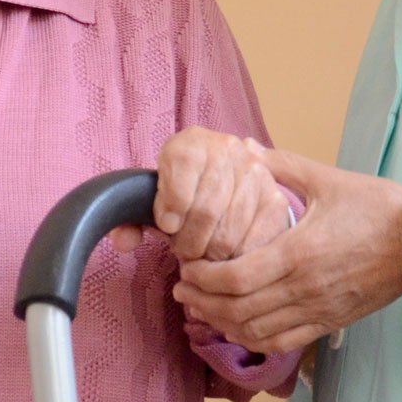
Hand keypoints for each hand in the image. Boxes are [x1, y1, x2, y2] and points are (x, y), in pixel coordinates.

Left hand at [111, 128, 291, 261]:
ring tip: (203, 254)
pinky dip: (236, 259)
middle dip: (189, 243)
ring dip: (211, 254)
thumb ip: (129, 220)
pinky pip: (254, 242)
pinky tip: (225, 257)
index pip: (178, 183)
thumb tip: (124, 242)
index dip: (169, 214)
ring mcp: (256, 174)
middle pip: (206, 212)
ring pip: (229, 232)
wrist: (219, 173)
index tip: (167, 226)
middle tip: (184, 251)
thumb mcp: (151, 197)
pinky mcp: (276, 200)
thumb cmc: (181, 192)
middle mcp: (227, 150)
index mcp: (190, 143)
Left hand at [172, 148, 401, 355]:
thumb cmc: (378, 208)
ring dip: (222, 323)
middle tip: (182, 290)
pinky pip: (282, 342)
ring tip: (202, 309)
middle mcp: (304, 287)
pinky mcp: (329, 322)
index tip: (186, 268)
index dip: (203, 278)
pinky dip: (253, 339)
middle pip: (238, 309)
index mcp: (299, 252)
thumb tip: (244, 147)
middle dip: (202, 302)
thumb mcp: (328, 179)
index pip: (236, 277)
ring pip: (256, 331)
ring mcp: (317, 309)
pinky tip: (238, 328)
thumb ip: (282, 165)